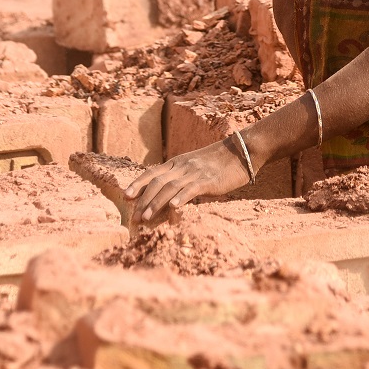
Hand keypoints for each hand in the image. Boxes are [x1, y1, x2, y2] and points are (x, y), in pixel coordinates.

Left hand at [125, 140, 252, 223]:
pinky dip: (181, 197)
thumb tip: (171, 195)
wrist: (242, 150)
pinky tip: (174, 208)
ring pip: (170, 187)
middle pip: (157, 182)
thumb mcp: (196, 166)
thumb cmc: (220, 162)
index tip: (126, 196)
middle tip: (134, 217)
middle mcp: (183, 166)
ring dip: (156, 203)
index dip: (138, 183)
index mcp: (178, 162)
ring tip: (146, 217)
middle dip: (143, 200)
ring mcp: (195, 172)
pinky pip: (192, 189)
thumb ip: (183, 177)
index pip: (152, 172)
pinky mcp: (209, 180)